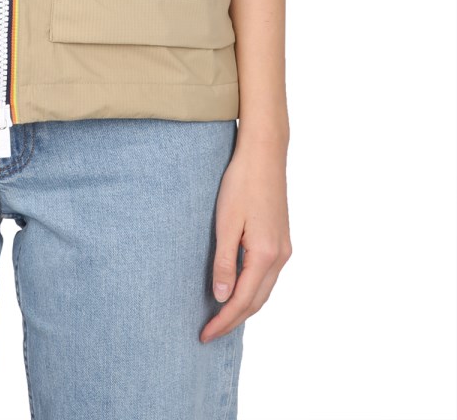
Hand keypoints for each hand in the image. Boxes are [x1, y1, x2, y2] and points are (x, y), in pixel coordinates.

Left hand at [200, 134, 292, 341]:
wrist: (264, 155)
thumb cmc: (241, 184)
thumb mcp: (225, 223)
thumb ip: (223, 262)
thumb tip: (220, 297)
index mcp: (265, 254)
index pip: (242, 300)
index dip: (223, 320)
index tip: (204, 334)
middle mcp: (280, 256)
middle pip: (256, 301)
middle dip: (233, 320)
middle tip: (209, 333)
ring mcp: (284, 249)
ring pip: (264, 290)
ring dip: (244, 307)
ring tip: (221, 318)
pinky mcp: (282, 240)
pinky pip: (268, 276)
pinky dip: (253, 290)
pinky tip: (238, 291)